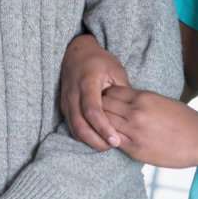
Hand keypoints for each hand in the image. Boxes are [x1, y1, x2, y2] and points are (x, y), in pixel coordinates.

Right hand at [60, 32, 128, 149]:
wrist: (75, 53)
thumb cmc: (99, 61)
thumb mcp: (116, 70)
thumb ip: (123, 91)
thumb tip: (133, 113)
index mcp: (87, 82)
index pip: (92, 110)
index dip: (103, 128)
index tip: (116, 140)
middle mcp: (73, 94)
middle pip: (81, 126)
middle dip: (97, 140)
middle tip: (114, 145)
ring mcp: (67, 102)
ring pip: (75, 130)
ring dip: (91, 141)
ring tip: (108, 144)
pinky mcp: (65, 108)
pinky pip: (73, 128)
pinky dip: (85, 136)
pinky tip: (99, 138)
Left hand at [102, 86, 197, 168]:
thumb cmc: (185, 119)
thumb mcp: (162, 101)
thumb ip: (142, 100)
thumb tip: (126, 101)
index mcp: (143, 97)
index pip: (111, 92)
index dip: (106, 96)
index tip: (106, 101)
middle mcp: (136, 113)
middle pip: (103, 106)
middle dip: (99, 109)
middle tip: (99, 114)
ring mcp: (134, 132)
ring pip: (105, 124)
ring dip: (102, 125)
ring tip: (102, 127)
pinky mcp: (135, 149)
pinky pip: (113, 141)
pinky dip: (109, 139)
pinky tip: (111, 139)